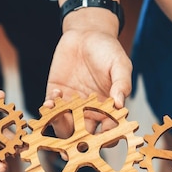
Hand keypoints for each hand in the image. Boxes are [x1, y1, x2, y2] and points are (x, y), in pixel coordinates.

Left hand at [45, 10, 131, 136]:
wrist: (86, 33)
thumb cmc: (108, 50)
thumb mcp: (120, 64)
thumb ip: (122, 84)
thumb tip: (120, 103)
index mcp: (108, 106)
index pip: (109, 129)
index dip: (107, 136)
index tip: (103, 136)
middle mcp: (90, 109)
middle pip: (85, 132)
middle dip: (79, 138)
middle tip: (74, 137)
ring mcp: (71, 103)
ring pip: (65, 124)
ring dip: (61, 124)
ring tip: (61, 114)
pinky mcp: (56, 93)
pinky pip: (50, 108)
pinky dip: (49, 108)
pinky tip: (53, 99)